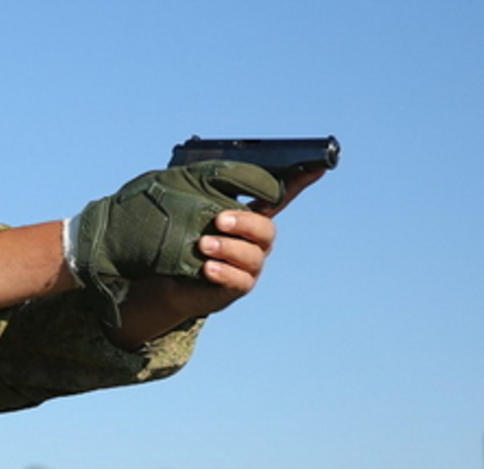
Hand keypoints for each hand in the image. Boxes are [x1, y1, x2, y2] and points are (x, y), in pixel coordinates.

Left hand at [106, 169, 321, 347]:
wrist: (168, 278)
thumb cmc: (183, 237)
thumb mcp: (191, 207)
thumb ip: (206, 188)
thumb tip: (215, 169)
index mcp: (249, 216)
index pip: (280, 196)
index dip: (299, 183)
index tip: (316, 166)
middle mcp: (255, 242)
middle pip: (266, 229)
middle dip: (245, 223)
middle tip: (218, 220)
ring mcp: (250, 266)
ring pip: (252, 256)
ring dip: (228, 248)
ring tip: (203, 244)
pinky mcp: (238, 287)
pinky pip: (239, 281)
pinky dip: (224, 272)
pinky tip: (207, 268)